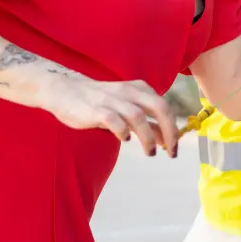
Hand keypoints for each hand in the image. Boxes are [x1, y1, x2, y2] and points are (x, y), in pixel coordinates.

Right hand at [34, 76, 178, 156]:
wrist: (65, 91)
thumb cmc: (100, 103)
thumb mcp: (127, 109)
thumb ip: (146, 122)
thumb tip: (166, 139)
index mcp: (140, 89)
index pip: (165, 107)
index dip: (173, 128)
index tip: (175, 148)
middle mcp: (129, 92)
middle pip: (159, 107)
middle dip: (170, 131)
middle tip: (171, 152)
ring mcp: (113, 99)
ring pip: (138, 116)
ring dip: (148, 137)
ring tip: (150, 153)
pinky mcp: (96, 109)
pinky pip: (114, 120)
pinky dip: (123, 131)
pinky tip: (125, 139)